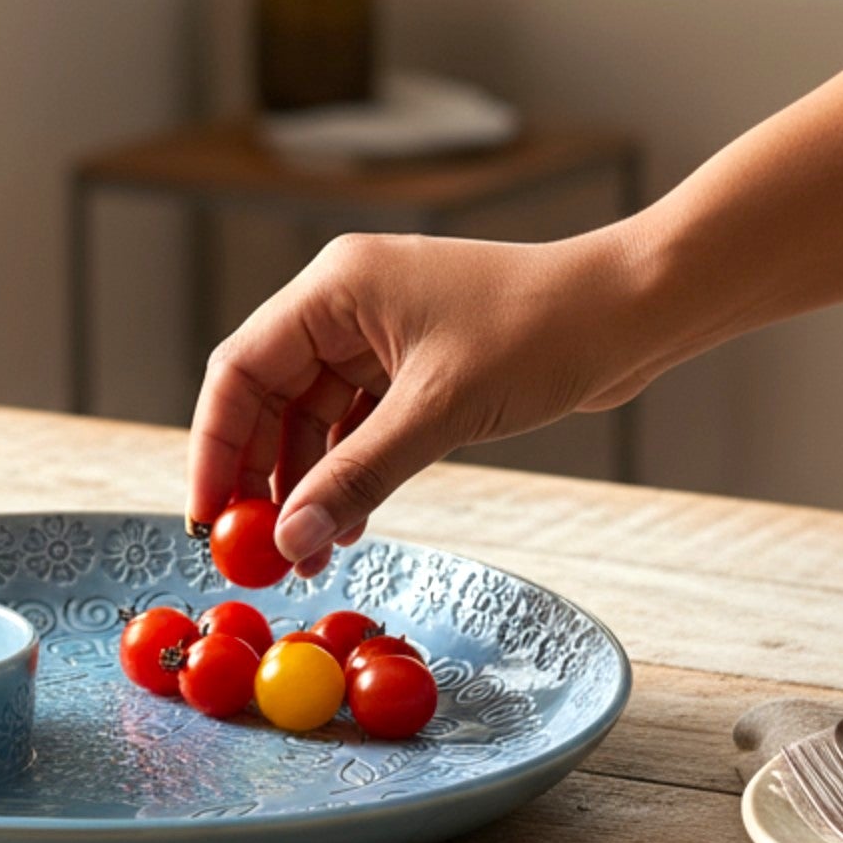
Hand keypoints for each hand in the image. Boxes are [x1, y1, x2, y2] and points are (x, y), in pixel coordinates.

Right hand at [186, 227, 656, 567]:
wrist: (636, 311)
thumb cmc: (543, 331)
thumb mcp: (440, 411)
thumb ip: (358, 478)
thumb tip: (290, 541)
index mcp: (335, 288)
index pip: (240, 370)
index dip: (214, 447)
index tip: (206, 517)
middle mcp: (346, 305)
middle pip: (269, 399)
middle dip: (260, 478)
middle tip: (254, 551)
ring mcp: (380, 336)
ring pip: (313, 422)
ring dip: (308, 486)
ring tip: (309, 554)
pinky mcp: (414, 367)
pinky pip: (357, 428)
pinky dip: (348, 476)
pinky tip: (347, 527)